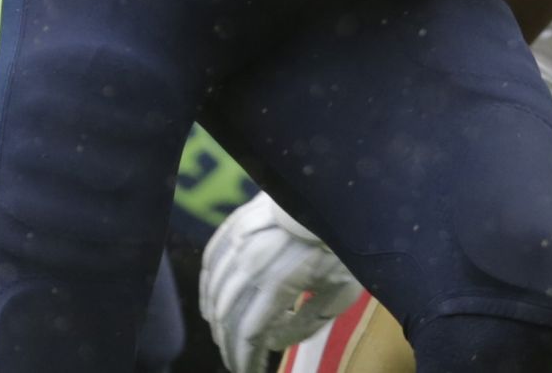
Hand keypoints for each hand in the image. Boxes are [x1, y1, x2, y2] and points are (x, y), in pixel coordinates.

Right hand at [199, 193, 361, 372]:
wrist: (336, 194)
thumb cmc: (345, 245)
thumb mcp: (339, 292)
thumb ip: (305, 324)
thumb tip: (271, 341)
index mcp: (279, 282)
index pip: (249, 335)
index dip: (245, 360)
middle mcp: (252, 263)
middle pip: (227, 317)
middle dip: (229, 346)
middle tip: (236, 361)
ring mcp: (241, 240)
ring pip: (214, 291)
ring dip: (216, 321)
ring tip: (225, 339)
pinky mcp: (236, 223)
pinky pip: (211, 260)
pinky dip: (207, 287)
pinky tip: (210, 304)